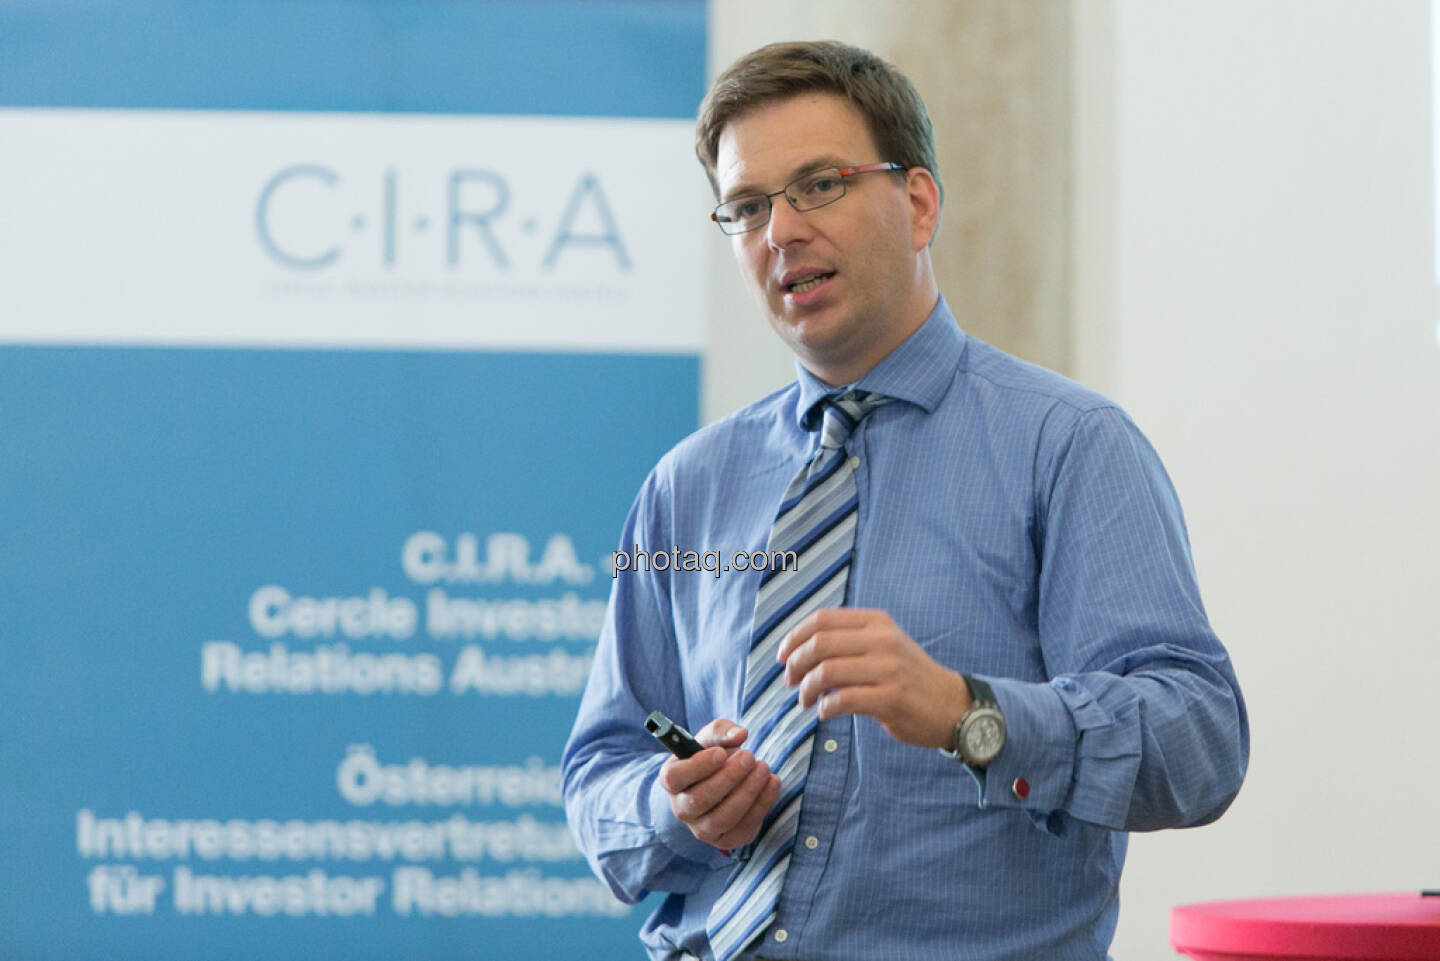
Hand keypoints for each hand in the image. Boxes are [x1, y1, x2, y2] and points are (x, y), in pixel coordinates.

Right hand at [659, 718, 781, 850]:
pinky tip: (772, 782)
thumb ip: (723, 731)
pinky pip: (743, 829)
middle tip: (750, 757)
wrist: (719, 783)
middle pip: (700, 800)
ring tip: (763, 768)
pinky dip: (762, 805)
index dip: (698, 766)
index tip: (721, 753)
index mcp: (671, 780)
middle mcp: (682, 809)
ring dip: (747, 792)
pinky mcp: (725, 840)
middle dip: (729, 777)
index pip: (674, 778)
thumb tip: (740, 734)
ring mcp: (702, 829)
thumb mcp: (712, 738)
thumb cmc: (711, 756)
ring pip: (723, 818)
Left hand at [777, 608, 972, 748]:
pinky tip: (825, 713)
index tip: (782, 656)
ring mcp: (888, 668)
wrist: (952, 705)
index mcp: (876, 622)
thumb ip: (850, 640)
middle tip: (790, 682)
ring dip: (807, 690)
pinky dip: (825, 708)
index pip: (822, 619)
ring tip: (806, 701)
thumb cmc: (909, 677)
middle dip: (795, 664)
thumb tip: (800, 648)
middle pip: (819, 644)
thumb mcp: (884, 644)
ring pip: (826, 672)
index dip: (794, 637)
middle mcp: (882, 640)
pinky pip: (842, 700)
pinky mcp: (891, 698)